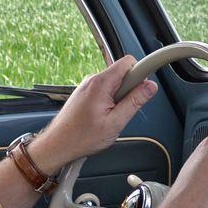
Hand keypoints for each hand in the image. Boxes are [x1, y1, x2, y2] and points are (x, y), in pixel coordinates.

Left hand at [29, 56, 157, 173]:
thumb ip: (134, 102)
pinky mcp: (85, 93)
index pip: (128, 62)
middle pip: (122, 73)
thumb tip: (150, 87)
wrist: (57, 145)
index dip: (141, 73)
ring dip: (118, 98)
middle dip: (129, 89)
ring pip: (114, 83)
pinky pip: (104, 90)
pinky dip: (109, 101)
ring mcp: (87, 86)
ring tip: (110, 117)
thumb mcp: (115, 123)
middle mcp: (92, 80)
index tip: (146, 85)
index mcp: (101, 83)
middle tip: (123, 110)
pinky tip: (103, 117)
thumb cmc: (81, 137)